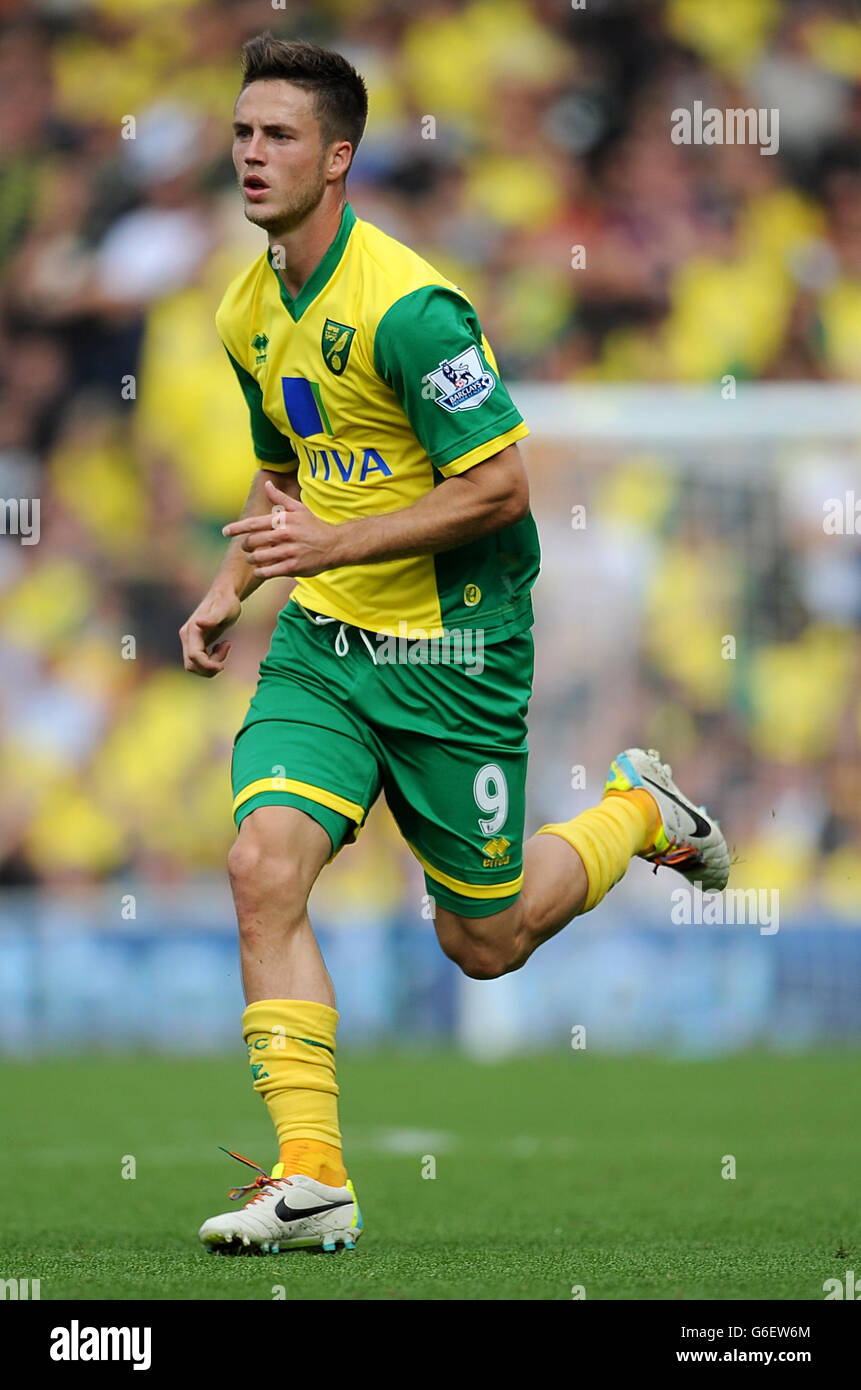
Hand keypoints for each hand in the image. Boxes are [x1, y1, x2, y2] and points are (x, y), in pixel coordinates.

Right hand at [179, 588, 241, 676]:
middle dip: (210, 667)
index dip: (208, 665)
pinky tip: (220, 647)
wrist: (224, 596)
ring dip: (211, 664)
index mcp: (192, 630)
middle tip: (226, 649)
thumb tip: (198, 623)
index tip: (223, 664)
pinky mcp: (195, 643)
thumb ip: (212, 618)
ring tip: (224, 646)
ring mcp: (190, 641)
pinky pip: (199, 662)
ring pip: (194, 666)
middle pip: (192, 665)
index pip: (194, 657)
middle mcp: (187, 636)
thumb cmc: (226, 602)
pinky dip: (211, 661)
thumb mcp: (224, 610)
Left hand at [222, 479, 344, 577]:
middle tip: (246, 547)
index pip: (254, 523)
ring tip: (253, 558)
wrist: (334, 545)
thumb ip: (280, 498)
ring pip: (259, 557)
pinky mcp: (293, 567)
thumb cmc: (314, 526)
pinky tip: (260, 569)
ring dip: (252, 559)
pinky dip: (260, 571)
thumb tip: (266, 484)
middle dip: (246, 545)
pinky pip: (269, 571)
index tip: (225, 532)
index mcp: (283, 520)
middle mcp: (285, 535)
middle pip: (253, 541)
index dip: (237, 528)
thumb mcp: (299, 509)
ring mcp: (289, 552)